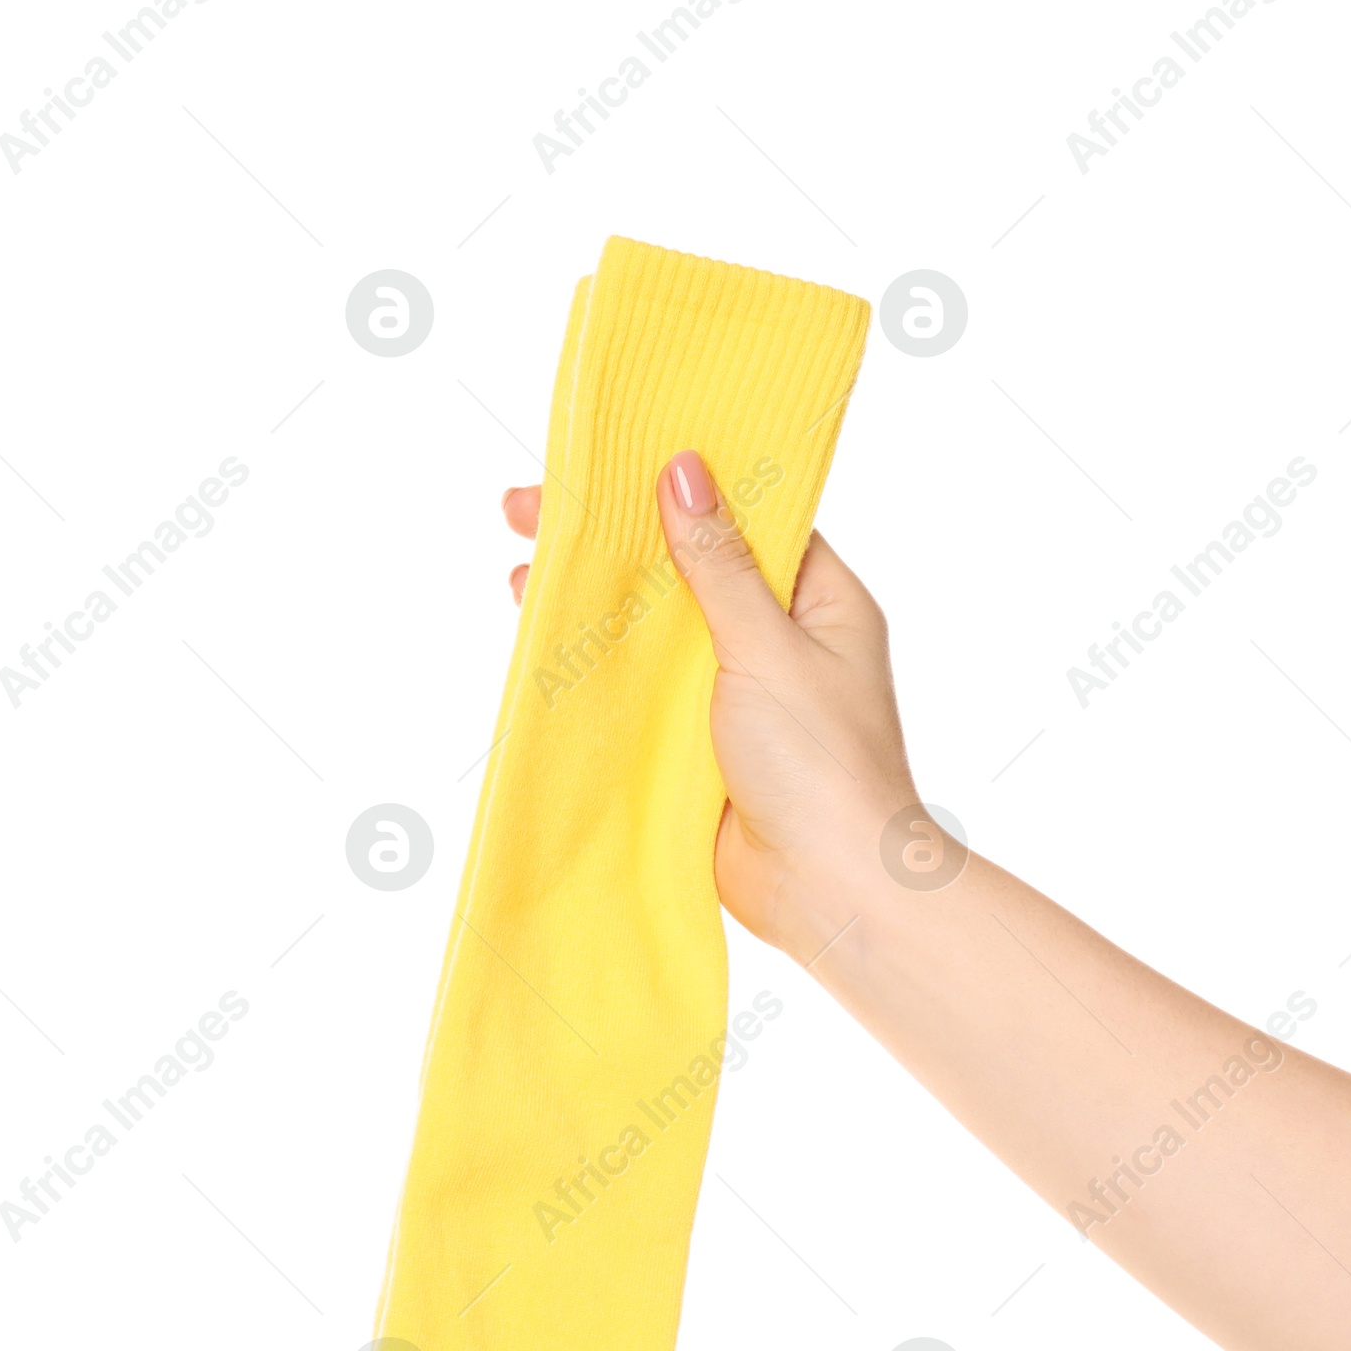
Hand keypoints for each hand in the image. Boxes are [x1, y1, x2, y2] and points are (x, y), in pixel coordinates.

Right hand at [501, 455, 917, 956]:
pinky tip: (545, 640)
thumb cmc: (823, 765)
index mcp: (820, 604)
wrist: (828, 890)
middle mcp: (778, 643)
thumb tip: (685, 473)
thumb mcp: (769, 647)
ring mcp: (734, 697)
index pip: (744, 521)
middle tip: (527, 511)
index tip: (612, 460)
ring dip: (596, 602)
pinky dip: (597, 667)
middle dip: (614, 542)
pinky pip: (642, 693)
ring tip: (522, 571)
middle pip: (686, 571)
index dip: (678, 488)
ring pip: (655, 632)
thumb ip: (719, 564)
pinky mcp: (697, 748)